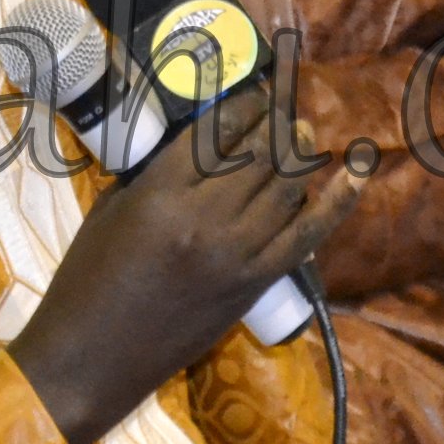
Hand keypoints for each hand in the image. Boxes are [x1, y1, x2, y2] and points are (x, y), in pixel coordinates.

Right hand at [12, 87, 365, 443]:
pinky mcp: (256, 282)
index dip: (245, 102)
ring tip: (302, 130)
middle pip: (261, 151)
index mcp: (162, 193)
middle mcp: (207, 218)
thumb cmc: (88, 277)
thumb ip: (157, 172)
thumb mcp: (113, 208)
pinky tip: (355, 172)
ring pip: (289, 185)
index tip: (253, 89)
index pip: (220, 130)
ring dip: (300, 150)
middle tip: (281, 102)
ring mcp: (238, 252)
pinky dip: (336, 201)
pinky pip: (308, 235)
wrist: (96, 354)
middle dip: (276, 118)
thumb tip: (201, 143)